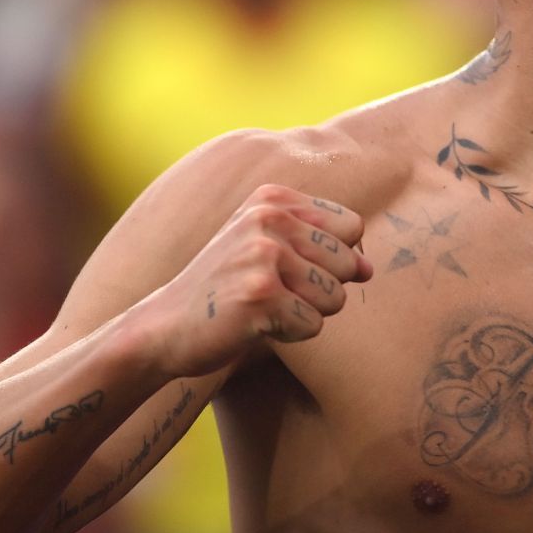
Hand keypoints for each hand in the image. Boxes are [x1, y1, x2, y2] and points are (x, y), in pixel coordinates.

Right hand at [138, 184, 371, 377]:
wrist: (163, 327)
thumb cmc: (224, 289)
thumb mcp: (267, 250)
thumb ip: (322, 250)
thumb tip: (369, 268)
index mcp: (273, 198)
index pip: (352, 226)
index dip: (334, 257)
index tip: (293, 267)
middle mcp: (269, 218)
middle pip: (347, 263)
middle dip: (321, 290)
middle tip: (272, 292)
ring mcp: (264, 255)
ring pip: (335, 297)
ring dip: (304, 313)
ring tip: (262, 307)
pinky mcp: (261, 295)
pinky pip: (313, 324)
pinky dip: (290, 334)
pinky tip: (254, 324)